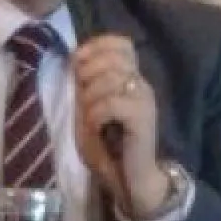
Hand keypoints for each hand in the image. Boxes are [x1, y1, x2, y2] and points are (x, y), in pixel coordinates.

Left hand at [72, 35, 167, 216]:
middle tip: (84, 99)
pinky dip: (96, 115)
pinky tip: (97, 129)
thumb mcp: (88, 109)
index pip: (120, 43)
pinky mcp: (143, 117)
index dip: (96, 46)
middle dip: (87, 74)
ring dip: (89, 99)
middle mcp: (140, 83)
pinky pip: (111, 103)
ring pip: (109, 79)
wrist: (128, 177)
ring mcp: (144, 99)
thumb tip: (76, 58)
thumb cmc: (107, 145)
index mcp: (129, 78)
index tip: (78, 62)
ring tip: (91, 119)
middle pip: (111, 58)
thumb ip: (85, 84)